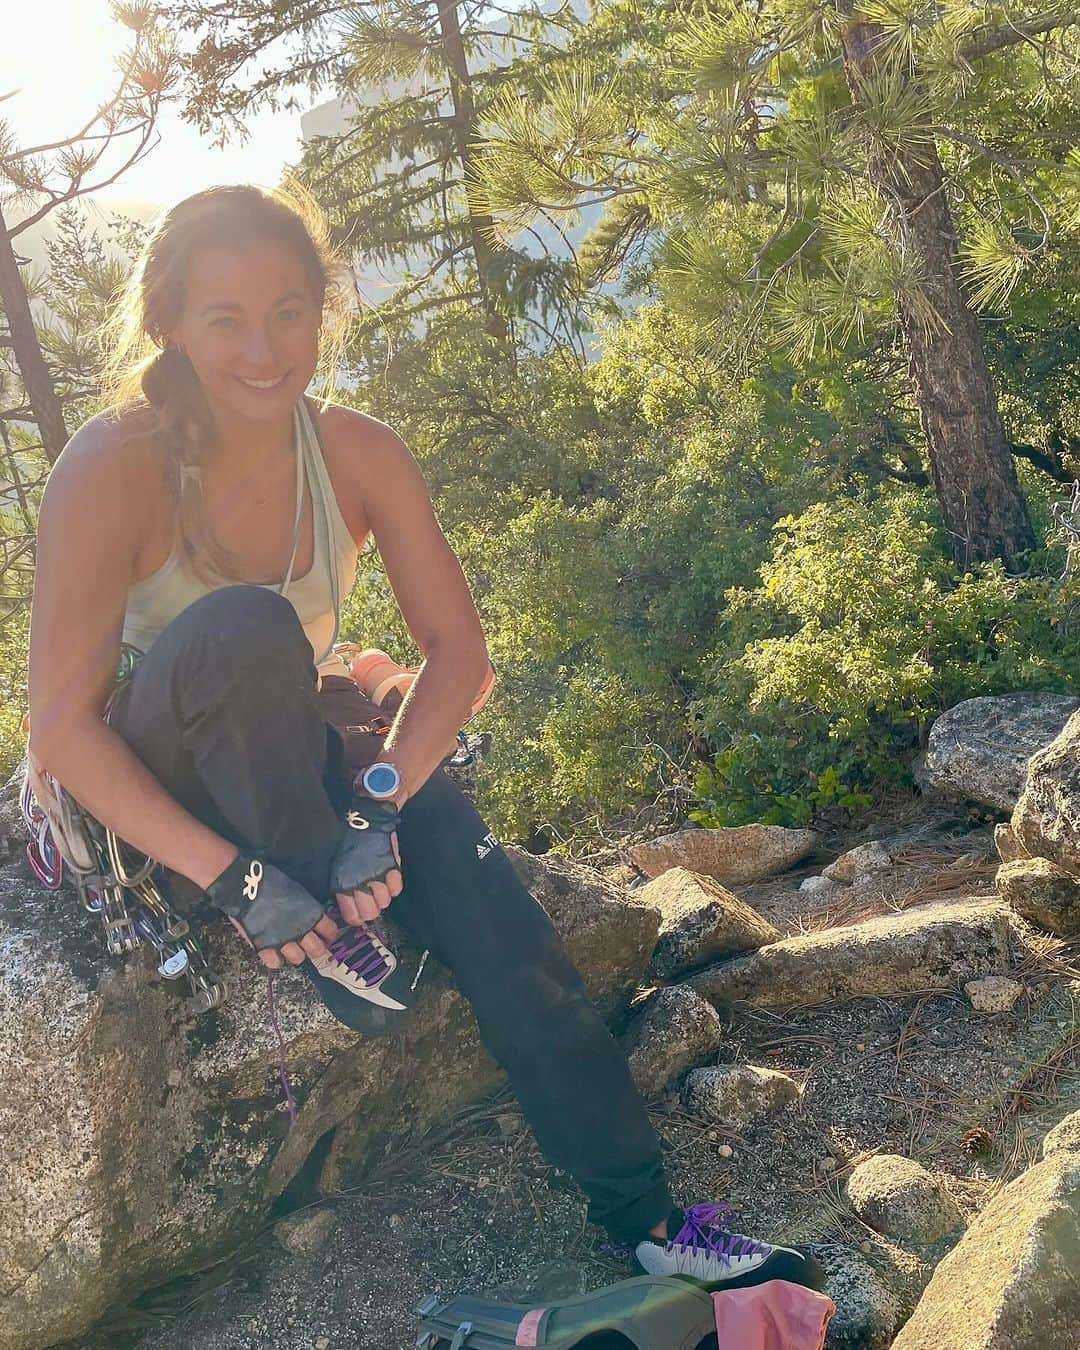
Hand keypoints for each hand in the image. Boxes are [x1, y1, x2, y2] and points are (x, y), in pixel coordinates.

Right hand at [205, 852, 341, 970]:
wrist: (246, 884)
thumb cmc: (271, 882)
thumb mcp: (297, 890)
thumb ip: (306, 907)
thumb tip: (312, 916)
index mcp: (311, 914)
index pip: (330, 931)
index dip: (328, 935)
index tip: (325, 935)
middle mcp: (300, 930)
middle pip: (317, 950)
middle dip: (314, 948)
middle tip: (308, 944)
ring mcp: (282, 940)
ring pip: (298, 959)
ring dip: (295, 954)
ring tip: (289, 947)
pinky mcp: (264, 947)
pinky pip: (275, 963)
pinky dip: (275, 960)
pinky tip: (273, 953)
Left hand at [335, 828, 402, 923]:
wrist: (366, 823)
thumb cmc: (349, 845)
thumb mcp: (336, 868)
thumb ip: (340, 888)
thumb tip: (344, 905)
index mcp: (344, 885)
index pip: (352, 915)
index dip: (356, 918)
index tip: (357, 915)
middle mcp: (361, 884)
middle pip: (371, 914)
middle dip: (370, 911)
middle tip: (369, 903)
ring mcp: (378, 877)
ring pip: (385, 903)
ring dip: (382, 898)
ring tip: (378, 889)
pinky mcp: (393, 869)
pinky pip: (397, 889)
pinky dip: (393, 887)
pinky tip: (388, 881)